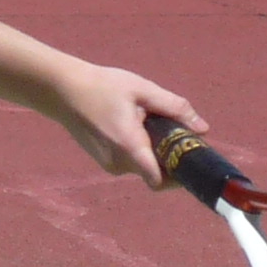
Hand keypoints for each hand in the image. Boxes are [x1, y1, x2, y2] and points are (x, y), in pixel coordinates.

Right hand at [47, 60, 208, 182]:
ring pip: (143, 167)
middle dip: (169, 157)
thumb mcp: (142, 89)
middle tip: (173, 132)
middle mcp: (119, 162)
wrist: (63, 91)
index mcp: (130, 146)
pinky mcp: (104, 162)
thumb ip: (174, 107)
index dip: (179, 175)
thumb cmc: (103, 86)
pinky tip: (131, 127)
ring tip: (147, 123)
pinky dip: (138, 151)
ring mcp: (109, 165)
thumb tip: (203, 128)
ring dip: (153, 152)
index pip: (159, 180)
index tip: (189, 158)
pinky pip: (131, 163)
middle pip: (156, 173)